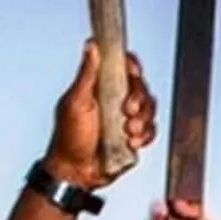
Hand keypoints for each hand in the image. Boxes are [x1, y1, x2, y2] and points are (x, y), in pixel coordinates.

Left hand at [43, 39, 155, 188]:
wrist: (76, 173)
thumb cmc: (69, 139)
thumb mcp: (76, 102)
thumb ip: (87, 74)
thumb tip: (91, 46)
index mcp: (99, 87)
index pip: (121, 66)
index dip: (130, 66)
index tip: (132, 72)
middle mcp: (114, 100)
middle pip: (140, 87)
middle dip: (139, 99)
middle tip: (127, 110)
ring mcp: (125, 118)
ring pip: (149, 109)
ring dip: (141, 120)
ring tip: (127, 132)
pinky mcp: (134, 136)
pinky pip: (151, 130)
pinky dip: (144, 136)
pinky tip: (131, 142)